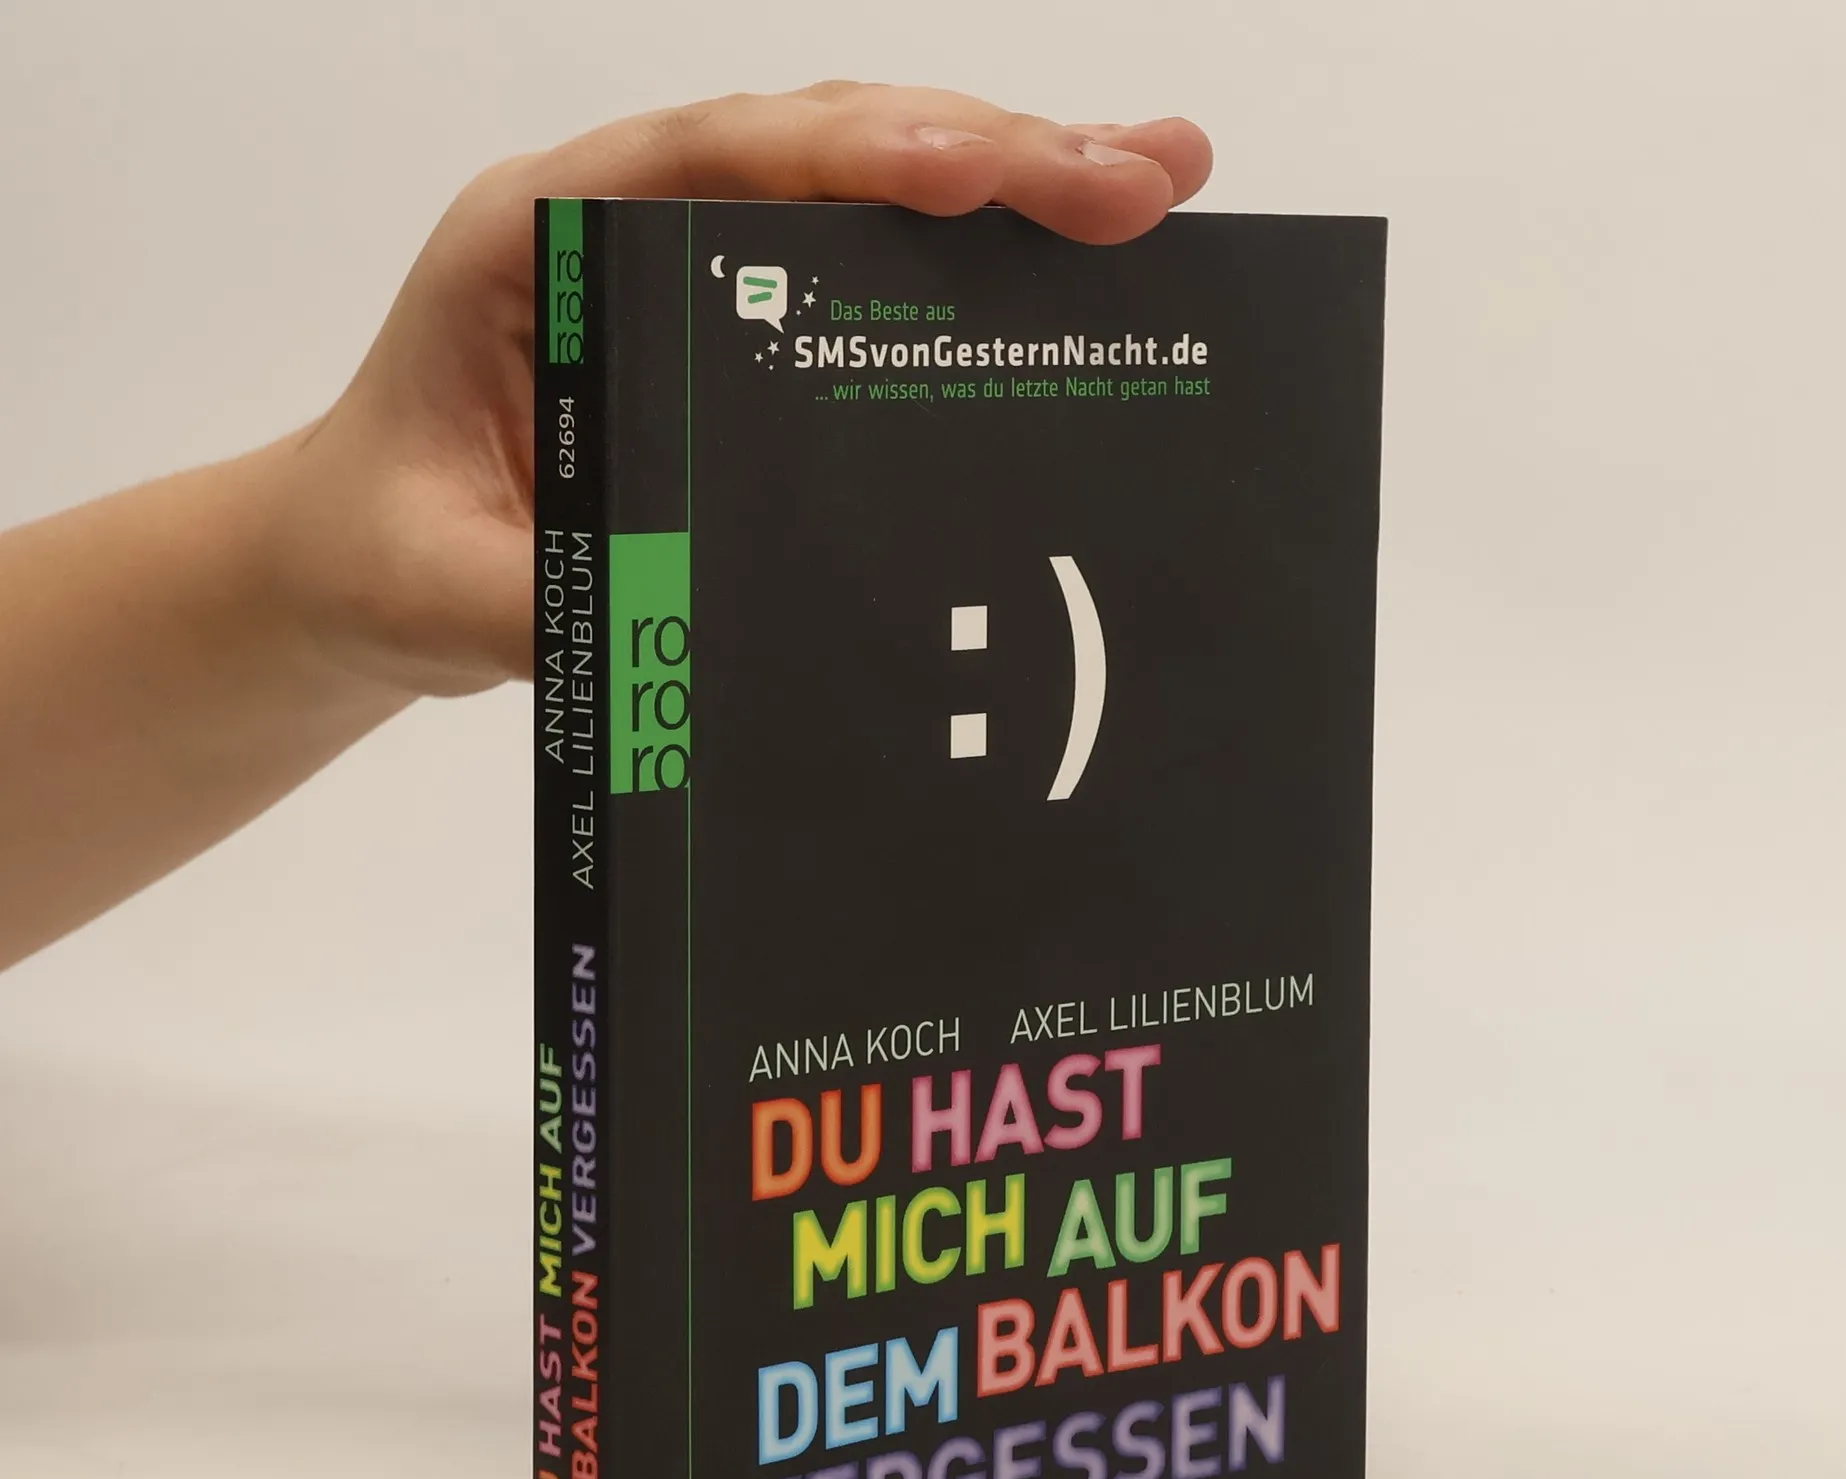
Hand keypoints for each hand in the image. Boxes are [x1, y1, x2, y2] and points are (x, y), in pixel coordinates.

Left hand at [273, 83, 1212, 697]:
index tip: (977, 173)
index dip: (852, 157)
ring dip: (1009, 188)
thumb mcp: (444, 586)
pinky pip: (859, 272)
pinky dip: (965, 266)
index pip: (713, 162)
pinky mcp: (733, 332)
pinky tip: (1066, 268)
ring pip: (862, 196)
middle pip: (822, 151)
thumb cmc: (377, 549)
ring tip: (1150, 185)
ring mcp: (689, 270)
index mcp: (538, 240)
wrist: (350, 566)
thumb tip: (719, 615)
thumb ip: (564, 594)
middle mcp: (625, 226)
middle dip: (990, 154)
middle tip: (1141, 175)